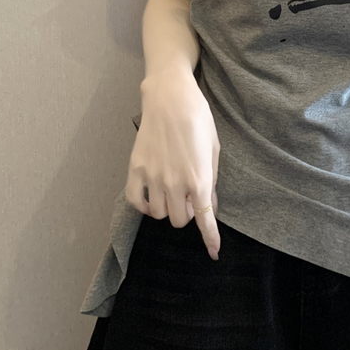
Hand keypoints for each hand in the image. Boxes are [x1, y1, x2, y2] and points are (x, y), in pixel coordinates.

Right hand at [125, 69, 221, 260]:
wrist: (170, 97)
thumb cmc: (198, 120)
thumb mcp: (214, 150)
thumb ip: (211, 181)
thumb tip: (209, 205)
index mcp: (199, 178)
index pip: (204, 219)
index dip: (210, 238)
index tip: (213, 253)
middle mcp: (175, 182)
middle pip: (179, 220)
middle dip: (186, 214)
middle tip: (189, 198)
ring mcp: (153, 177)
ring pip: (158, 214)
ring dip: (166, 209)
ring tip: (170, 193)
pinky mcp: (135, 169)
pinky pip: (135, 202)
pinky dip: (143, 205)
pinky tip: (150, 196)